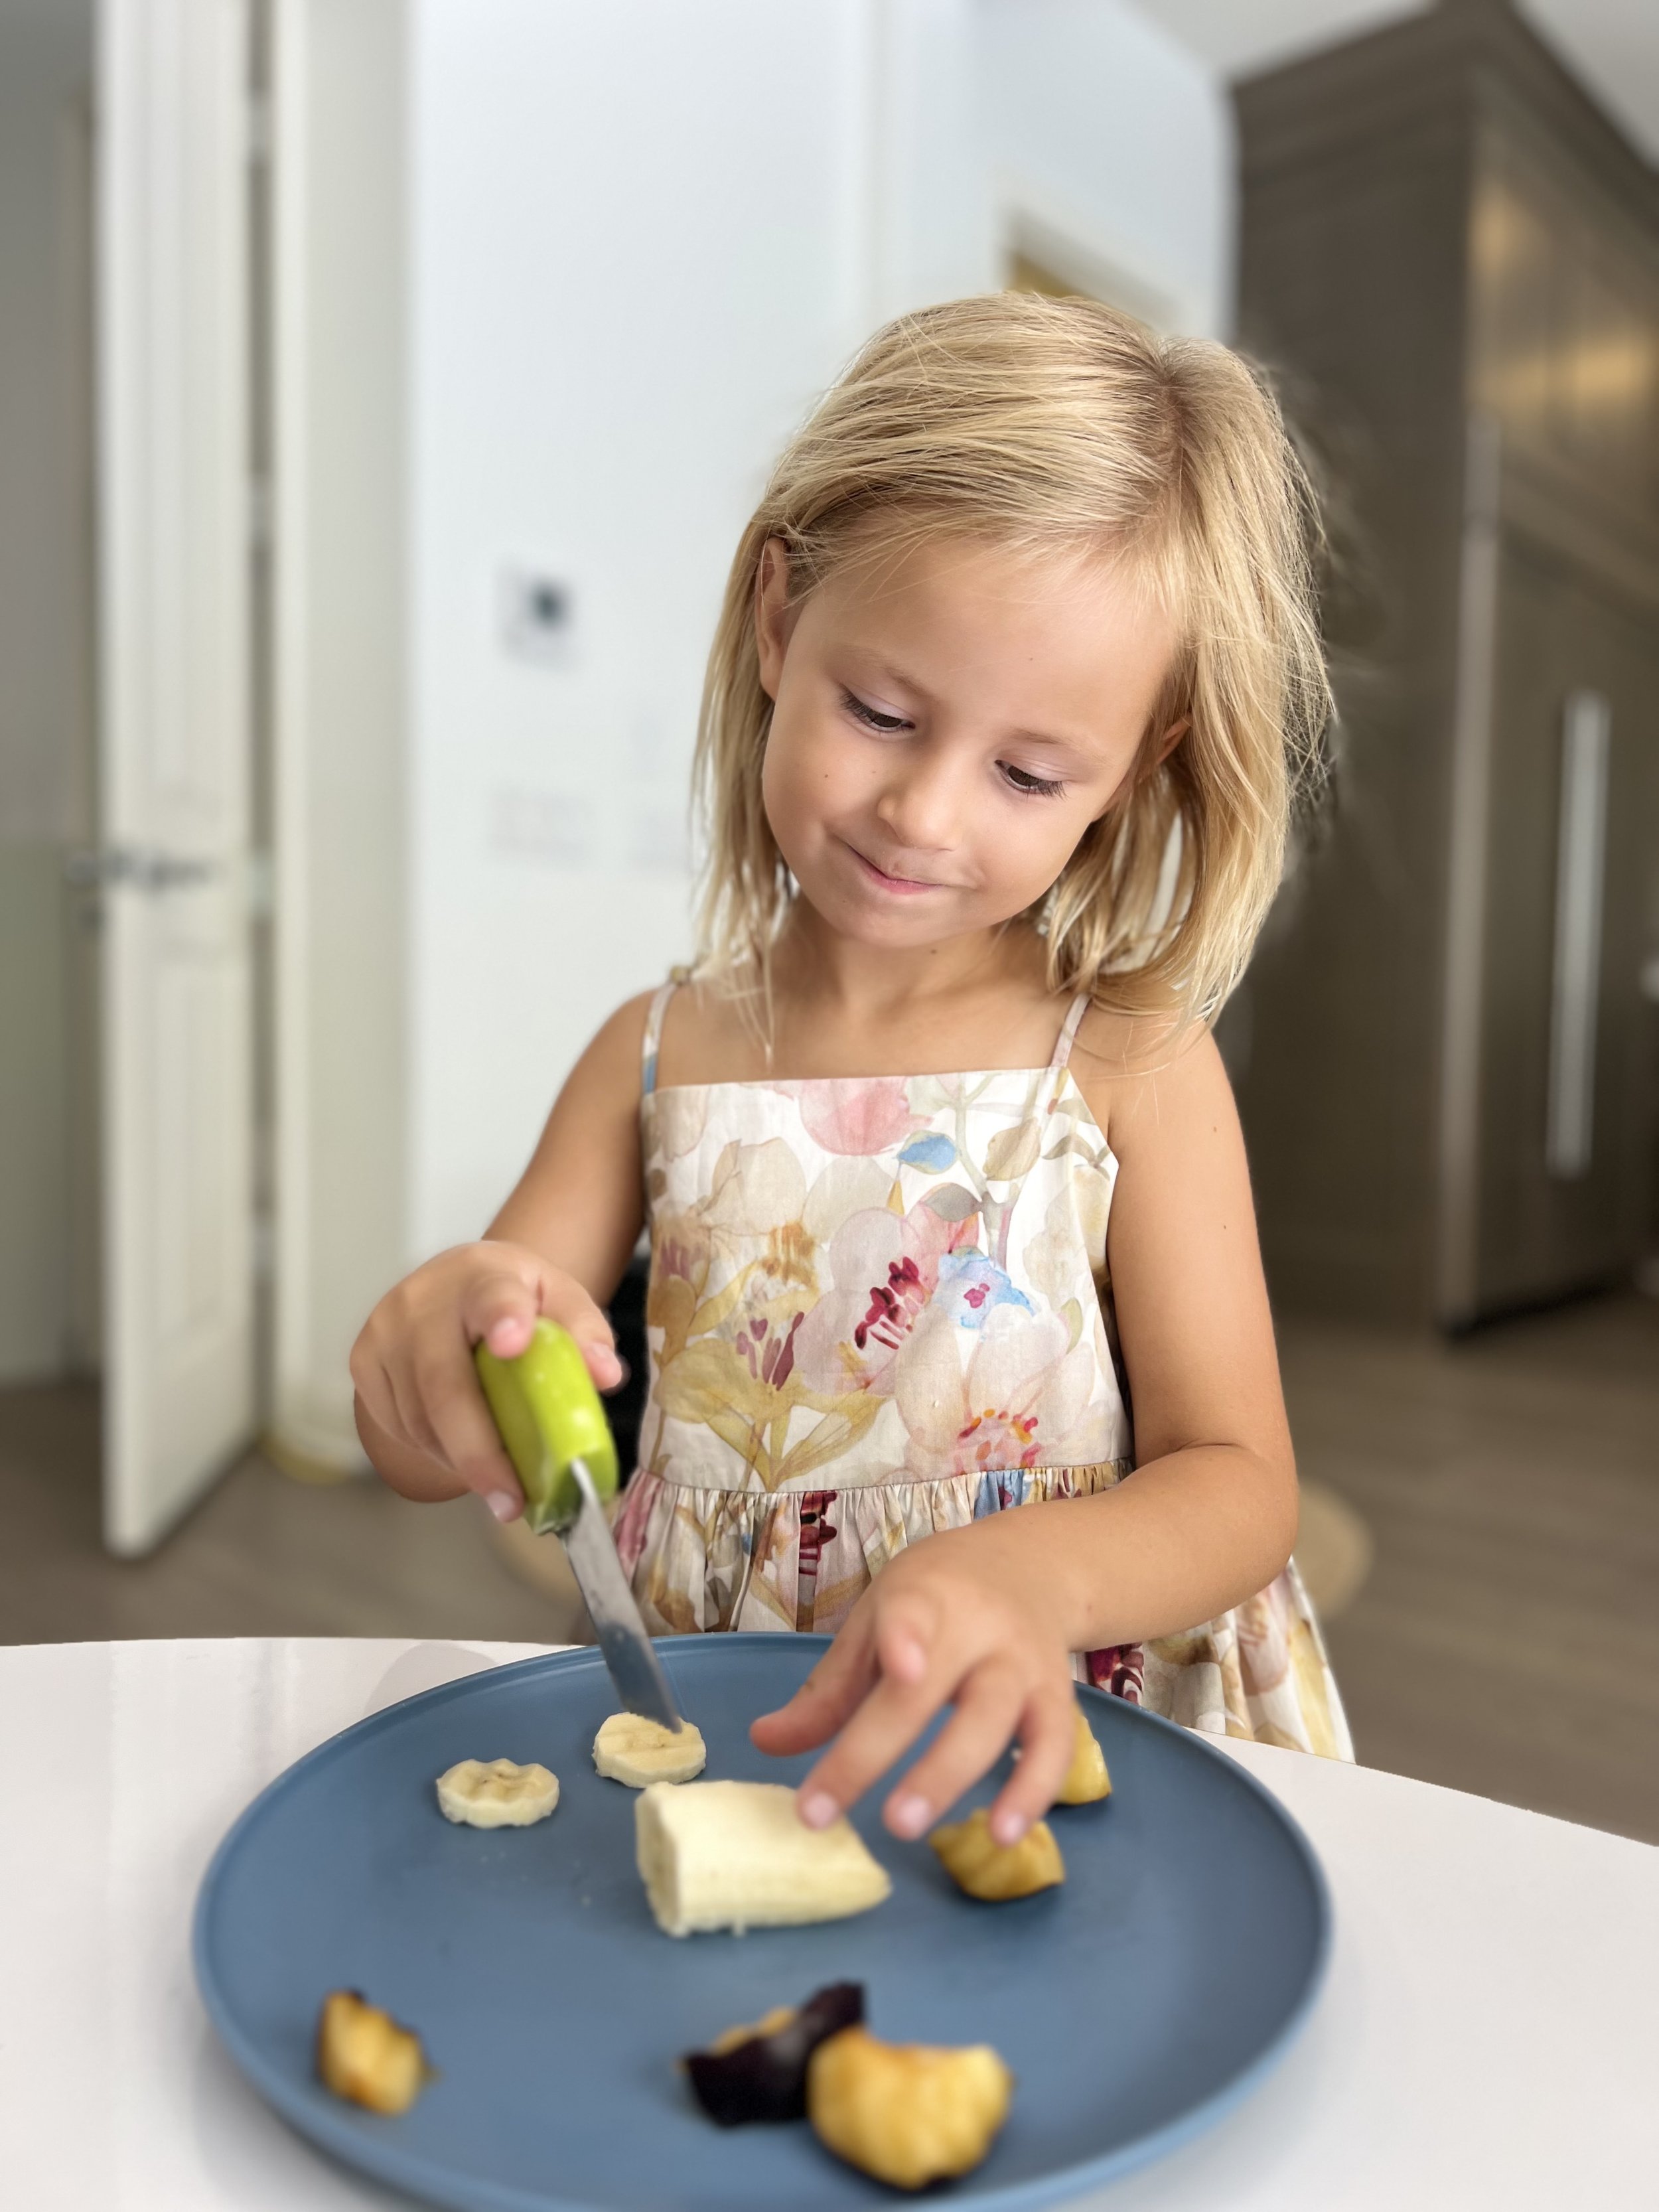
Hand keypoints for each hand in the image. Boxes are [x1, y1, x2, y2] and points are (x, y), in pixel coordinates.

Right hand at [349, 1242, 620, 1518]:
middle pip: (446, 1385)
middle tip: (512, 1500)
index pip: (493, 1296)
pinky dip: (434, 1450)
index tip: (512, 1342)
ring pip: (418, 1418)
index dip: (503, 1319)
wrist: (458, 1283)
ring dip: (460, 1461)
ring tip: (501, 1486)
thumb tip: (605, 1376)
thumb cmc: (516, 1298)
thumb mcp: (560, 1300)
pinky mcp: (363, 1362)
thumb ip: (585, 1333)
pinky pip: (397, 1426)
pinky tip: (463, 1452)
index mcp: (484, 1276)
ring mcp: (384, 1332)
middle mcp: (423, 1300)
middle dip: (480, 1452)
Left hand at [749, 1520, 1077, 1845]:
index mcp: (925, 1595)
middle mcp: (980, 1626)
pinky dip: (1033, 1793)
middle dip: (882, 1749)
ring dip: (949, 1775)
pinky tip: (1003, 1837)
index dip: (906, 1639)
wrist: (1029, 1567)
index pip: (912, 1613)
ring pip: (993, 1720)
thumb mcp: (878, 1622)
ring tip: (906, 1828)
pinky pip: (1053, 1748)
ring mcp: (1023, 1662)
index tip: (900, 1668)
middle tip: (831, 1812)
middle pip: (932, 1690)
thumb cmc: (937, 1600)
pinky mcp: (1056, 1697)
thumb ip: (830, 1688)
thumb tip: (764, 1743)